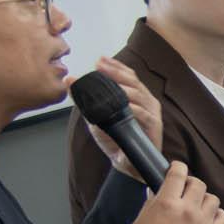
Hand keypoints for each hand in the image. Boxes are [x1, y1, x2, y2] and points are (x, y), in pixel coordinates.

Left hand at [83, 58, 166, 180]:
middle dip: (116, 72)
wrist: (127, 163)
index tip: (100, 60)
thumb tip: (69, 80)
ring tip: (111, 84)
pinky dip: (135, 109)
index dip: (115, 66)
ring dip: (125, 88)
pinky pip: (145, 114)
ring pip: (140, 95)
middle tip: (101, 66)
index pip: (128, 76)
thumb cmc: (116, 139)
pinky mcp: (154, 127)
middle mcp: (146, 101)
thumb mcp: (96, 117)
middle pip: (133, 81)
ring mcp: (152, 113)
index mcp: (136, 96)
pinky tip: (126, 106)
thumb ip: (86, 99)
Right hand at [121, 162, 223, 223]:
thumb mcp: (140, 219)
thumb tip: (160, 191)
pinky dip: (217, 214)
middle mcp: (187, 210)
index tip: (177, 168)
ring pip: (213, 198)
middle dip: (190, 183)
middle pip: (198, 184)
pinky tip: (208, 218)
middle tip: (184, 190)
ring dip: (204, 199)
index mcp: (166, 203)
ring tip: (195, 206)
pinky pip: (223, 217)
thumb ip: (153, 202)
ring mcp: (202, 223)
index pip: (178, 173)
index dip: (178, 167)